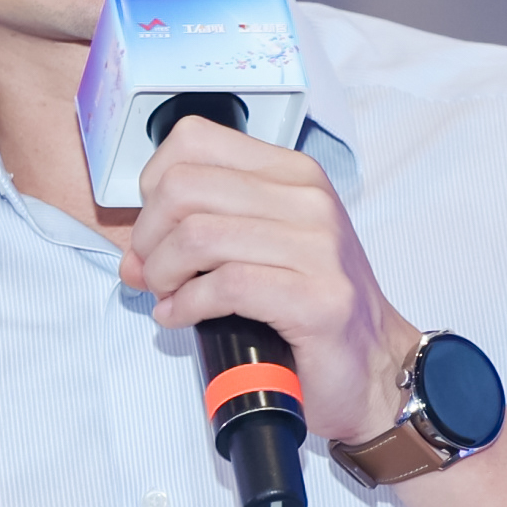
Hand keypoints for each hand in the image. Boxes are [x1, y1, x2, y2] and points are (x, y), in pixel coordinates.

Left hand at [116, 118, 423, 446]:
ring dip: (163, 274)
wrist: (374, 365)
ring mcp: (317, 247)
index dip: (154, 186)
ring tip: (168, 296)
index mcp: (292, 175)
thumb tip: (132, 253)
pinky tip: (182, 317)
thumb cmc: (313, 307)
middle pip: (183, 188)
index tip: (156, 228)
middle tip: (155, 272)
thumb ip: (197, 238)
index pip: (193, 142)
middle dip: (149, 237)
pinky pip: (224, 286)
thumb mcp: (258, 251)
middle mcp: (308, 200)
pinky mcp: (316, 298)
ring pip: (197, 236)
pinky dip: (185, 305)